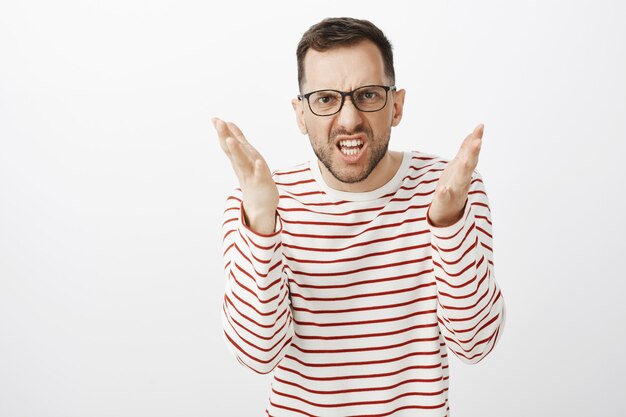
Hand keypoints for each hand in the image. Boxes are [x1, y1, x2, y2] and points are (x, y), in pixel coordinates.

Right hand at [212, 117, 278, 233]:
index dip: (222, 131)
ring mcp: (251, 175)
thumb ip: (238, 140)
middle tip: (217, 122)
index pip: (228, 143)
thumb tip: (228, 124)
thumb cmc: (252, 179)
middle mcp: (242, 166)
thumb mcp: (245, 157)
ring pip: (242, 162)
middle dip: (225, 135)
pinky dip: (259, 169)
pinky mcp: (262, 184)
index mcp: (238, 159)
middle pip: (232, 150)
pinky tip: (258, 162)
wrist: (260, 206)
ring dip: (236, 151)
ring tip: (230, 139)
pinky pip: (260, 176)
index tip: (214, 118)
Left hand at [428, 124, 483, 226]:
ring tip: (465, 160)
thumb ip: (466, 150)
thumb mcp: (460, 165)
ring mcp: (455, 190)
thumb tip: (474, 133)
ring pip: (461, 179)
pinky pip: (445, 197)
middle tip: (478, 141)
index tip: (480, 126)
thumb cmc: (454, 185)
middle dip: (474, 153)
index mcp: (464, 169)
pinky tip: (443, 189)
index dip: (475, 139)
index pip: (471, 152)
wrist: (447, 211)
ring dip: (464, 170)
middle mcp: (463, 179)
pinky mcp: (445, 201)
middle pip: (469, 164)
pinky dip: (445, 193)